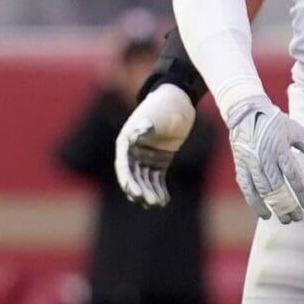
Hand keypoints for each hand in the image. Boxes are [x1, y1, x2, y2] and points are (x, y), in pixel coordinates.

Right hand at [115, 84, 196, 207]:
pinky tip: (165, 199)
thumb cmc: (165, 105)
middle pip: (134, 176)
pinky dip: (159, 189)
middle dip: (141, 190)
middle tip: (150, 202)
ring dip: (150, 192)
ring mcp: (145, 156)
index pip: (124, 166)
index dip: (128, 181)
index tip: (136, 193)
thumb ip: (146, 126)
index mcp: (126, 141)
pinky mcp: (158, 160)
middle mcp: (133, 151)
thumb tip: (135, 134)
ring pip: (144, 180)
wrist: (180, 99)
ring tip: (159, 203)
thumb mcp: (156, 114)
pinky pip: (156, 178)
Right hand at [224, 95, 303, 223]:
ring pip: (263, 192)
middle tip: (299, 218)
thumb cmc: (277, 123)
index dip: (302, 193)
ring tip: (286, 220)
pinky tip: (265, 215)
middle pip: (278, 188)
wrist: (247, 114)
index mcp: (281, 148)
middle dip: (289, 205)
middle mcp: (265, 158)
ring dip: (275, 208)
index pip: (293, 176)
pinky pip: (247, 189)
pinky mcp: (241, 167)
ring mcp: (251, 163)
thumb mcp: (298, 132)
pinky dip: (255, 204)